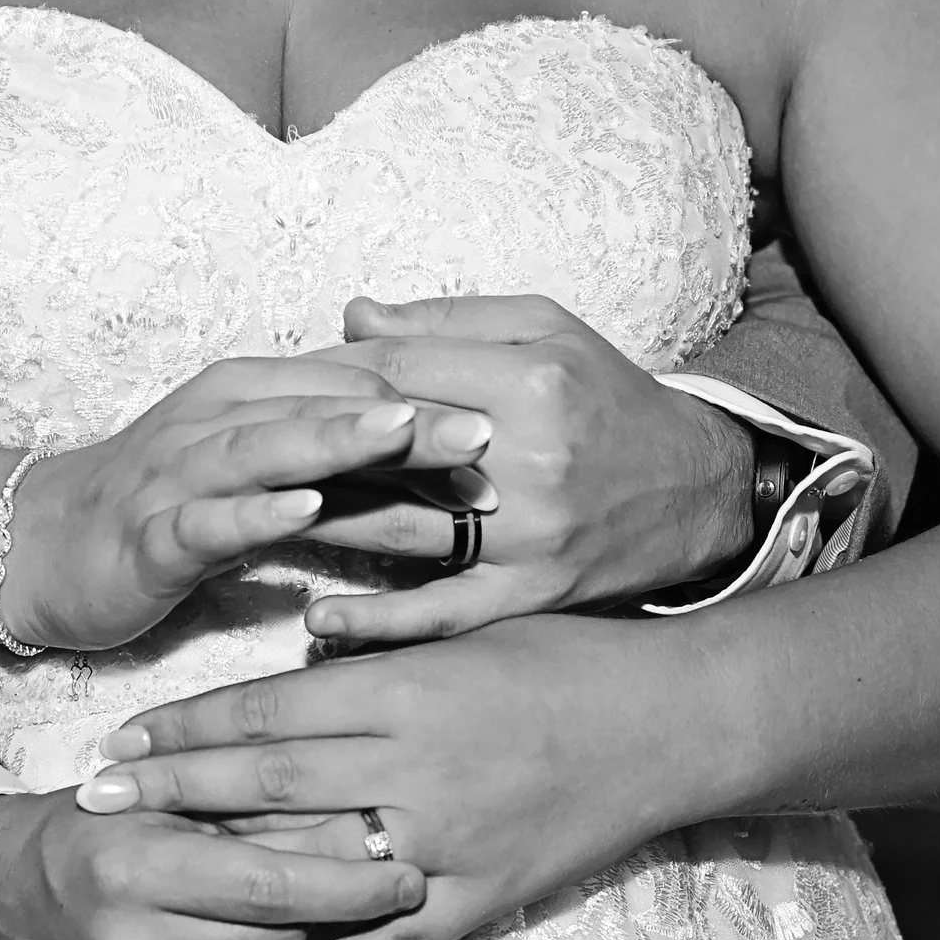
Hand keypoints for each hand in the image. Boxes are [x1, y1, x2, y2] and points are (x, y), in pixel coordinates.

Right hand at [0, 789, 426, 939]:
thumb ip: (242, 813)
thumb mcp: (151, 799)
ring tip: (321, 919)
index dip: (352, 884)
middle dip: (336, 915)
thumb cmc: (86, 833)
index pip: (274, 887)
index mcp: (133, 868)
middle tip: (381, 889)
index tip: (409, 873)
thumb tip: (357, 826)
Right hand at [4, 357, 491, 651]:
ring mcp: (183, 472)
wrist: (48, 549)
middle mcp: (221, 418)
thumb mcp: (266, 480)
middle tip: (485, 426)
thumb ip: (342, 465)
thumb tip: (437, 459)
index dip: (430, 398)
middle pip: (325, 405)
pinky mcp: (153, 532)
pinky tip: (302, 508)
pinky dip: (257, 509)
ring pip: (270, 446)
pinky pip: (210, 516)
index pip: (355, 383)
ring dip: (339, 441)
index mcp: (254, 397)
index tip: (506, 417)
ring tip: (405, 434)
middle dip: (408, 414)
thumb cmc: (172, 515)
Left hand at [74, 618, 688, 939]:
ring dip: (223, 878)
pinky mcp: (484, 898)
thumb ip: (380, 651)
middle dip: (170, 791)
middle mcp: (414, 766)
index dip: (185, 727)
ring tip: (150, 885)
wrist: (678, 721)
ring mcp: (447, 841)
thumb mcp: (468, 632)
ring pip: (314, 867)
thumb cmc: (572, 658)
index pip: (268, 711)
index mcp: (405, 689)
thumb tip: (293, 650)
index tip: (120, 735)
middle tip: (92, 797)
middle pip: (265, 784)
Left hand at [294, 295, 755, 644]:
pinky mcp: (532, 592)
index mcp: (529, 380)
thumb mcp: (547, 329)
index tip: (279, 388)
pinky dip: (380, 621)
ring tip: (249, 529)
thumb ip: (446, 321)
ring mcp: (528, 534)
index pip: (396, 375)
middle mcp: (527, 459)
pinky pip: (444, 613)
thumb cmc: (612, 398)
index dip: (327, 378)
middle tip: (242, 461)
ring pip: (402, 529)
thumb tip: (351, 316)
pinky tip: (319, 623)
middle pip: (387, 452)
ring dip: (320, 528)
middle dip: (309, 453)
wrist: (697, 488)